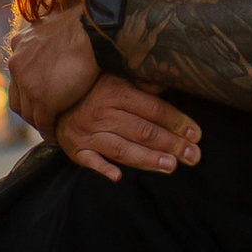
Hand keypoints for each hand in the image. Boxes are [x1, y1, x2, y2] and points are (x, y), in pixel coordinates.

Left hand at [7, 8, 100, 134]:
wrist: (93, 31)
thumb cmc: (84, 25)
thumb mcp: (55, 25)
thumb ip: (48, 38)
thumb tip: (57, 41)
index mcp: (19, 43)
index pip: (17, 76)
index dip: (27, 91)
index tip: (39, 98)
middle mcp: (17, 63)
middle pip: (18, 97)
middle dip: (30, 109)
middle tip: (43, 118)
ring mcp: (27, 82)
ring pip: (28, 112)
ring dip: (38, 123)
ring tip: (49, 129)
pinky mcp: (42, 99)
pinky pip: (42, 122)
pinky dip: (48, 131)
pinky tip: (55, 135)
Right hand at [55, 76, 201, 183]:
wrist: (55, 102)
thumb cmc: (95, 90)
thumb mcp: (119, 78)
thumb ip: (146, 83)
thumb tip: (175, 74)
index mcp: (117, 91)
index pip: (153, 109)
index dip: (177, 121)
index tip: (196, 134)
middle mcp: (103, 112)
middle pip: (142, 130)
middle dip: (171, 144)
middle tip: (193, 156)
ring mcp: (89, 132)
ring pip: (122, 148)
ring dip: (147, 158)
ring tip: (171, 166)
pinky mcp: (77, 149)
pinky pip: (90, 160)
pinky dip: (102, 168)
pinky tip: (118, 177)